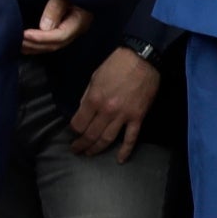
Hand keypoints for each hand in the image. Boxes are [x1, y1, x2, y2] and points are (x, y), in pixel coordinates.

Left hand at [23, 0, 92, 54]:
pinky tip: (27, 44)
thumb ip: (56, 7)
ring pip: (52, 45)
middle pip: (55, 44)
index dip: (41, 38)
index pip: (60, 36)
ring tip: (19, 45)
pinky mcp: (65, 28)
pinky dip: (38, 44)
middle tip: (18, 41)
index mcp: (80, 21)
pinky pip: (51, 41)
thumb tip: (44, 27)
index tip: (25, 35)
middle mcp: (76, 29)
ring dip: (35, 47)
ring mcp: (71, 30)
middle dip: (35, 45)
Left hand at [69, 46, 159, 160]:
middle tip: (76, 150)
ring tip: (89, 154)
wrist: (143, 58)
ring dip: (96, 149)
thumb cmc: (117, 64)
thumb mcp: (95, 76)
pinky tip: (120, 160)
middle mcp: (106, 111)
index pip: (78, 123)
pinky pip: (131, 138)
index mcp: (94, 99)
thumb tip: (82, 110)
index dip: (73, 130)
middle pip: (90, 135)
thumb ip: (87, 95)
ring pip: (107, 139)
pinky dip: (125, 150)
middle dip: (81, 145)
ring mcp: (123, 116)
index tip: (73, 132)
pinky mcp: (138, 117)